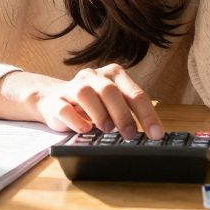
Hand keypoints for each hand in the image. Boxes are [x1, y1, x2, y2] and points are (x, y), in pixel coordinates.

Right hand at [32, 64, 163, 138]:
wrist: (53, 99)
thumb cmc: (92, 105)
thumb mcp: (113, 104)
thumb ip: (128, 112)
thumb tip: (150, 134)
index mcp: (114, 74)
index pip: (135, 93)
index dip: (147, 115)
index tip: (156, 134)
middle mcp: (94, 76)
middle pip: (110, 91)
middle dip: (123, 115)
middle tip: (130, 134)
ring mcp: (73, 85)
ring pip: (85, 94)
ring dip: (99, 114)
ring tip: (106, 129)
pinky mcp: (55, 100)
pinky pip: (64, 108)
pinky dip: (75, 120)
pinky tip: (84, 129)